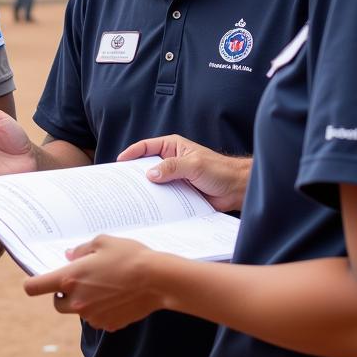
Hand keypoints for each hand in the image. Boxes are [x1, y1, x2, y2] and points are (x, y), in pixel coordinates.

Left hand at [23, 236, 164, 331]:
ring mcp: (92, 317)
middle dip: (64, 293)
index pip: (34, 287)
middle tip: (82, 279)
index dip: (32, 283)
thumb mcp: (102, 242)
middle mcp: (77, 302)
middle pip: (56, 303)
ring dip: (85, 301)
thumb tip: (68, 256)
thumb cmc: (129, 256)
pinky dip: (102, 309)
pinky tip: (118, 296)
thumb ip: (80, 250)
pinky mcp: (108, 325)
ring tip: (106, 285)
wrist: (157, 280)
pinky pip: (97, 318)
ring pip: (79, 311)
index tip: (39, 280)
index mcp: (70, 278)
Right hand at [117, 135, 248, 211]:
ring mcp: (174, 177)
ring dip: (145, 190)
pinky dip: (156, 201)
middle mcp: (171, 161)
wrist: (237, 188)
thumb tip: (150, 174)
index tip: (118, 162)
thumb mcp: (193, 165)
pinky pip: (163, 196)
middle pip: (146, 166)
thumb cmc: (220, 170)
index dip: (131, 153)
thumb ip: (172, 167)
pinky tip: (148, 208)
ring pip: (154, 183)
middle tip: (119, 184)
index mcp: (172, 147)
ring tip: (130, 199)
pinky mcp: (179, 192)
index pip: (146, 147)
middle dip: (134, 174)